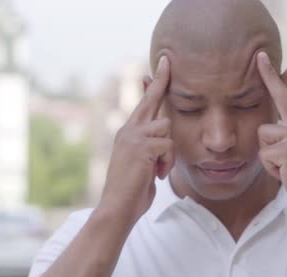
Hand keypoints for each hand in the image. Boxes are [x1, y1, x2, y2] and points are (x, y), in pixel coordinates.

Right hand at [98, 56, 173, 225]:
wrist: (117, 207)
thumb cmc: (133, 191)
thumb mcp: (143, 165)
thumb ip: (151, 149)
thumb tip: (163, 138)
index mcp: (128, 134)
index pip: (144, 104)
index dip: (152, 85)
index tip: (158, 67)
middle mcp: (129, 130)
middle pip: (150, 100)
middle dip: (161, 81)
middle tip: (167, 60)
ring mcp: (133, 137)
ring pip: (167, 129)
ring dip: (169, 153)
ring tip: (158, 170)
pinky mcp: (142, 146)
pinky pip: (168, 145)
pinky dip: (167, 163)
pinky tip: (157, 175)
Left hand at [257, 52, 286, 225]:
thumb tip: (279, 122)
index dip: (273, 77)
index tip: (262, 57)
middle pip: (272, 109)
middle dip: (267, 79)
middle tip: (259, 54)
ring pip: (262, 136)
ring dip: (268, 157)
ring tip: (285, 168)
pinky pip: (264, 155)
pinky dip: (271, 169)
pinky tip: (286, 175)